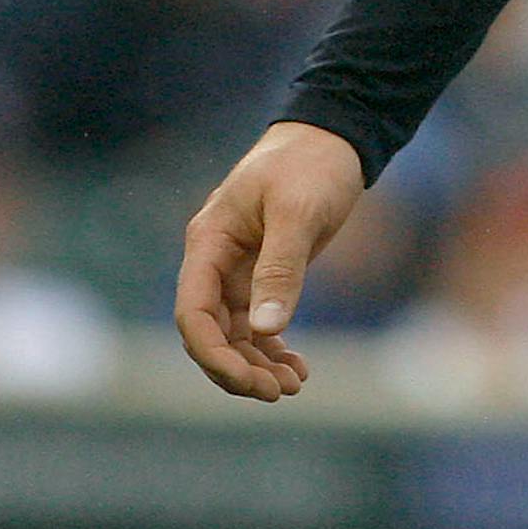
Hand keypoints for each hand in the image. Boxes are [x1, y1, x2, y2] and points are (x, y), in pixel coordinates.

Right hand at [175, 121, 362, 401]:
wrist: (335, 135)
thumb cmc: (311, 163)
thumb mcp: (298, 211)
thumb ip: (281, 268)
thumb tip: (267, 329)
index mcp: (208, 242)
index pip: (192, 313)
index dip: (212, 354)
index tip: (248, 380)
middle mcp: (216, 261)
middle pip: (211, 332)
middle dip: (238, 368)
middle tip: (279, 392)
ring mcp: (239, 270)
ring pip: (235, 334)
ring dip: (257, 364)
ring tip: (293, 385)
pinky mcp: (265, 273)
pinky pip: (259, 323)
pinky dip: (273, 348)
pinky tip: (298, 368)